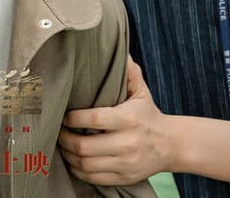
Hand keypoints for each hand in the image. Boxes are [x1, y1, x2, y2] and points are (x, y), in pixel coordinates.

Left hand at [58, 54, 175, 184]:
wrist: (172, 145)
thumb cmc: (149, 115)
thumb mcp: (141, 91)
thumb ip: (128, 72)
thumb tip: (118, 51)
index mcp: (129, 119)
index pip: (93, 119)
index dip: (73, 118)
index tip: (64, 115)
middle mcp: (128, 143)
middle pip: (85, 146)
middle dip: (64, 139)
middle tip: (57, 132)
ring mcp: (126, 163)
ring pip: (86, 165)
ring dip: (68, 156)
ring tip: (63, 146)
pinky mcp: (124, 177)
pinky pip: (94, 178)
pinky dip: (79, 171)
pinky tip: (74, 160)